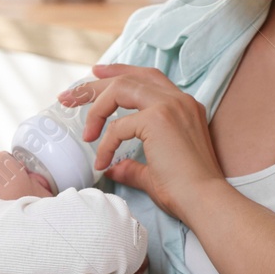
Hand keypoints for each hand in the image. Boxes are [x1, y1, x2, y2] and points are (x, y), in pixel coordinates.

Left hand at [61, 64, 227, 222]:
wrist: (205, 201)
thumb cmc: (186, 192)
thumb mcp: (153, 172)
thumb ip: (132, 166)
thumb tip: (113, 167)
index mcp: (183, 106)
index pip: (147, 77)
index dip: (119, 72)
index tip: (95, 74)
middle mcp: (179, 100)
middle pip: (129, 77)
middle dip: (95, 85)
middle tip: (69, 96)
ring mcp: (170, 106)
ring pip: (121, 88)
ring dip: (96, 106)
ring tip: (85, 132)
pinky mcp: (159, 119)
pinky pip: (118, 126)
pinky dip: (106, 143)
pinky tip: (103, 162)